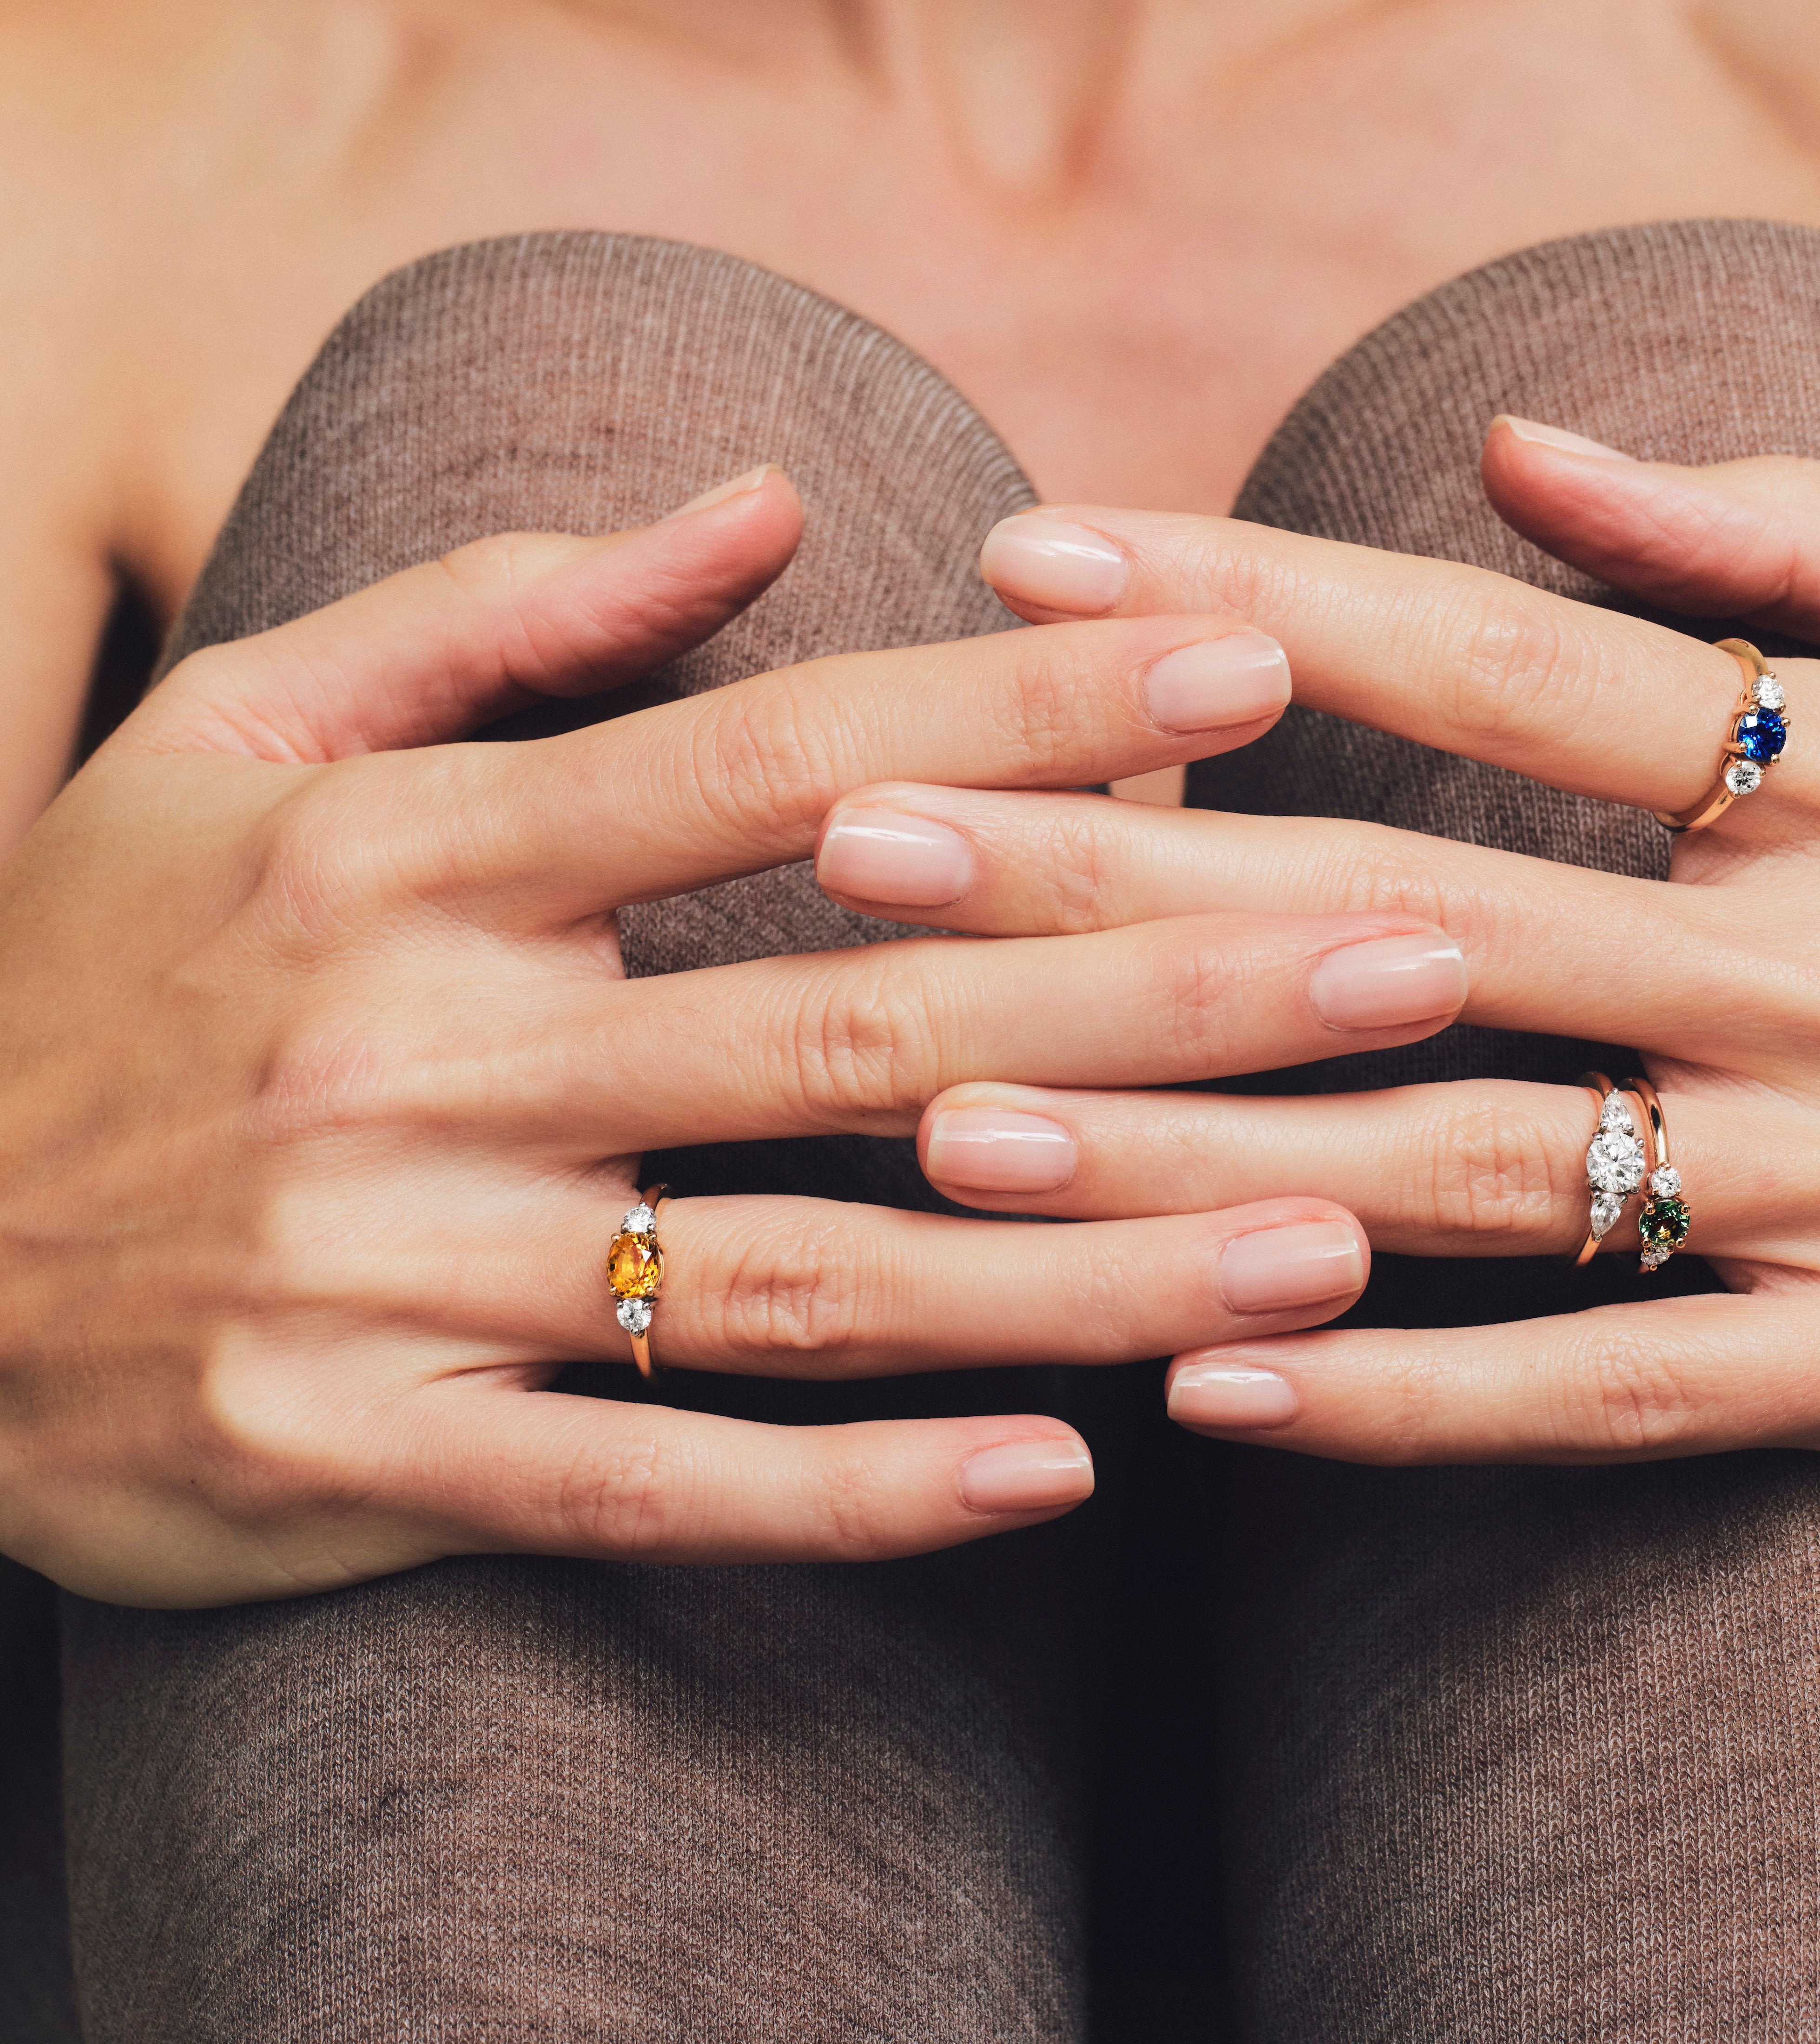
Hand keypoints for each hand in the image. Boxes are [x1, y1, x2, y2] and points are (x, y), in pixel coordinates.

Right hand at [0, 470, 1478, 1604]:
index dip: (1022, 714)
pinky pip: (652, 1485)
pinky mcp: (360, 1461)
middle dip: (1156, 990)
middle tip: (1411, 957)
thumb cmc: (86, 979)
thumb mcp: (238, 740)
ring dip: (1083, 1272)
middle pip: (852, 1022)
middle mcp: (418, 1060)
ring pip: (799, 1279)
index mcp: (405, 857)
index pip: (770, 762)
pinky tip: (1067, 1477)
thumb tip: (755, 497)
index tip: (1246, 674)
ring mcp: (391, 1278)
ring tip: (1322, 1243)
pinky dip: (859, 1495)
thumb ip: (501, 607)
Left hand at [811, 430, 1819, 1494]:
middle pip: (1412, 918)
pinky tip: (1204, 1386)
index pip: (1497, 667)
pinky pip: (1606, 1396)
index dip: (1255, 608)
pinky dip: (1406, 1394)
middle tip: (860, 843)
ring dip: (1193, 1157)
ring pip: (1463, 1172)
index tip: (1030, 568)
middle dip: (1117, 878)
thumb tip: (1524, 433)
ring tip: (950, 1128)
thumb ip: (1792, 538)